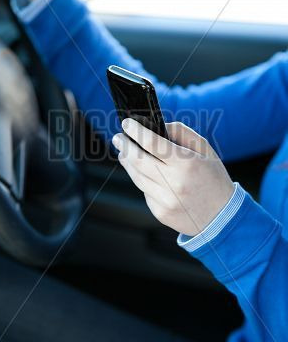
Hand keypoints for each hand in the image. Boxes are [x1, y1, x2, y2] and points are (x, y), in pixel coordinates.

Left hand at [112, 120, 233, 235]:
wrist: (223, 217)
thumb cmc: (213, 178)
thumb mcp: (205, 150)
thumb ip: (181, 133)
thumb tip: (155, 126)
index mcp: (187, 164)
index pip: (153, 143)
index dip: (136, 132)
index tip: (126, 124)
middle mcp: (174, 183)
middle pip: (138, 160)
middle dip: (125, 146)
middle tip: (118, 138)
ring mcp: (166, 200)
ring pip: (137, 176)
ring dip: (127, 162)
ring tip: (125, 152)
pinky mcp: (160, 212)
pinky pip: (144, 191)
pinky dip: (142, 180)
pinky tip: (145, 174)